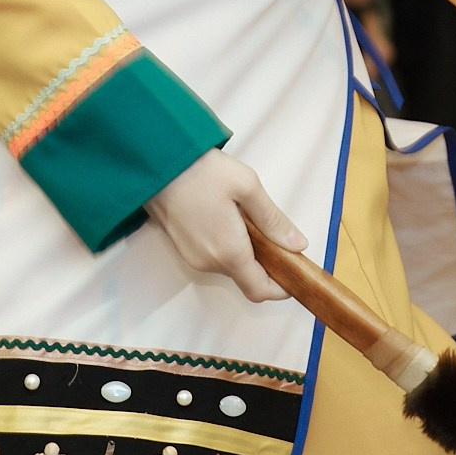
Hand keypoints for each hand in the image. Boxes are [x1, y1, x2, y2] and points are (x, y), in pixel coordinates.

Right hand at [144, 148, 306, 302]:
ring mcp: (193, 257)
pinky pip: (214, 257)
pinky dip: (228, 247)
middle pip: (246, 278)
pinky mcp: (184, 248)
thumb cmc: (201, 171)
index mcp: (229, 252)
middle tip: (274, 234)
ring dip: (246, 252)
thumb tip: (297, 245)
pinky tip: (229, 219)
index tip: (294, 273)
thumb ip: (273, 220)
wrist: (157, 164)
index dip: (280, 289)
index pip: (259, 290)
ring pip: (230, 266)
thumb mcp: (247, 187)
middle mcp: (209, 262)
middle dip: (265, 264)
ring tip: (247, 218)